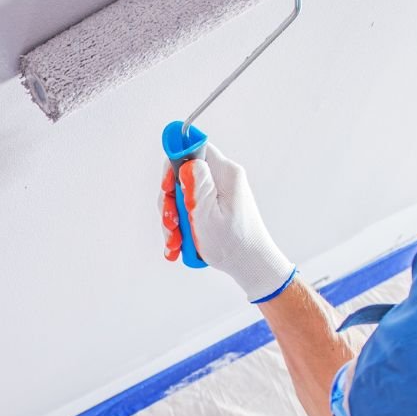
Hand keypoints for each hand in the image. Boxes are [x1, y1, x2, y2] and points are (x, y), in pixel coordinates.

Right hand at [161, 144, 296, 301]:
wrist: (250, 266)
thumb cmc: (234, 243)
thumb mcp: (208, 213)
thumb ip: (195, 184)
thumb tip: (185, 159)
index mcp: (225, 174)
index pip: (193, 150)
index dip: (173, 165)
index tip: (166, 187)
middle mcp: (221, 180)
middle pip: (181, 178)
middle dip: (169, 202)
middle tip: (171, 223)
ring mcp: (216, 196)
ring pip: (181, 198)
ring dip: (172, 221)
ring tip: (175, 241)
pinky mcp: (212, 210)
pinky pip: (188, 212)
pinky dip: (180, 229)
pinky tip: (178, 246)